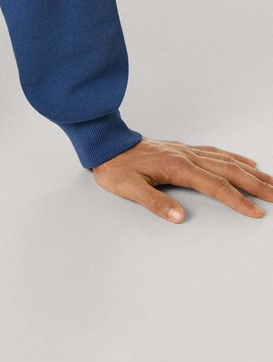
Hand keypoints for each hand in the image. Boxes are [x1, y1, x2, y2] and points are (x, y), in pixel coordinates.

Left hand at [90, 137, 272, 222]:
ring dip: (251, 173)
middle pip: (229, 171)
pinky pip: (216, 153)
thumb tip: (179, 217)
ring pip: (227, 161)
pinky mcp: (183, 150)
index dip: (237, 200)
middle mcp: (187, 156)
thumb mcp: (128, 188)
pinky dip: (235, 158)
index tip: (257, 213)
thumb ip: (154, 202)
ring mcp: (187, 151)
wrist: (106, 144)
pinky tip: (246, 163)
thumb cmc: (116, 168)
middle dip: (256, 185)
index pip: (215, 186)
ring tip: (272, 183)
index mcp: (177, 167)